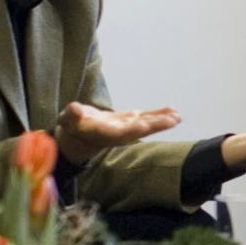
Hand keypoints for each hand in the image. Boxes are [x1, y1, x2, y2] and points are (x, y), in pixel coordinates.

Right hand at [55, 101, 181, 164]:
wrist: (78, 135)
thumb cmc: (71, 126)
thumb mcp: (67, 120)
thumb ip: (71, 116)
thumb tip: (75, 109)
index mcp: (104, 134)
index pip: (119, 133)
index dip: (131, 130)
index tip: (144, 126)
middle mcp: (119, 133)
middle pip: (139, 129)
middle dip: (156, 125)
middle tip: (173, 121)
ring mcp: (126, 127)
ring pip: (147, 123)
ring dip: (162, 120)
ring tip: (178, 116)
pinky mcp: (130, 120)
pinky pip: (147, 117)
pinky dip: (159, 114)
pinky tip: (174, 111)